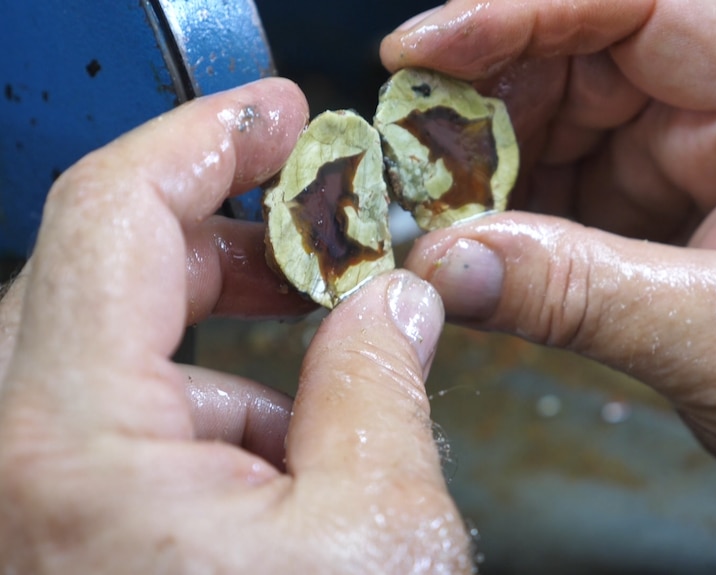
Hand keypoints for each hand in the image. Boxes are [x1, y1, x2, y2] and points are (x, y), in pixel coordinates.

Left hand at [0, 79, 470, 572]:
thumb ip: (380, 387)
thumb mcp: (376, 528)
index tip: (276, 118)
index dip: (206, 140)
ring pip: (110, 357)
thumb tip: (392, 305)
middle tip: (310, 234)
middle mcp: (17, 467)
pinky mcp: (53, 529)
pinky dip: (199, 420)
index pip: (111, 212)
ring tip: (321, 387)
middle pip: (102, 272)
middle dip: (224, 243)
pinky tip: (274, 461)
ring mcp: (28, 499)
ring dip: (222, 349)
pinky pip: (111, 431)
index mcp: (73, 445)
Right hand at [383, 0, 715, 523]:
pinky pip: (551, 206)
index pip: (641, 6)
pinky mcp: (643, 232)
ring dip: (477, 175)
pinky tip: (463, 257)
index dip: (524, 11)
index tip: (422, 52)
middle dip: (478, 109)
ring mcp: (675, 179)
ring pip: (549, 138)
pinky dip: (497, 229)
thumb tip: (445, 264)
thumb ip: (590, 298)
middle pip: (574, 68)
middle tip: (402, 167)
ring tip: (424, 224)